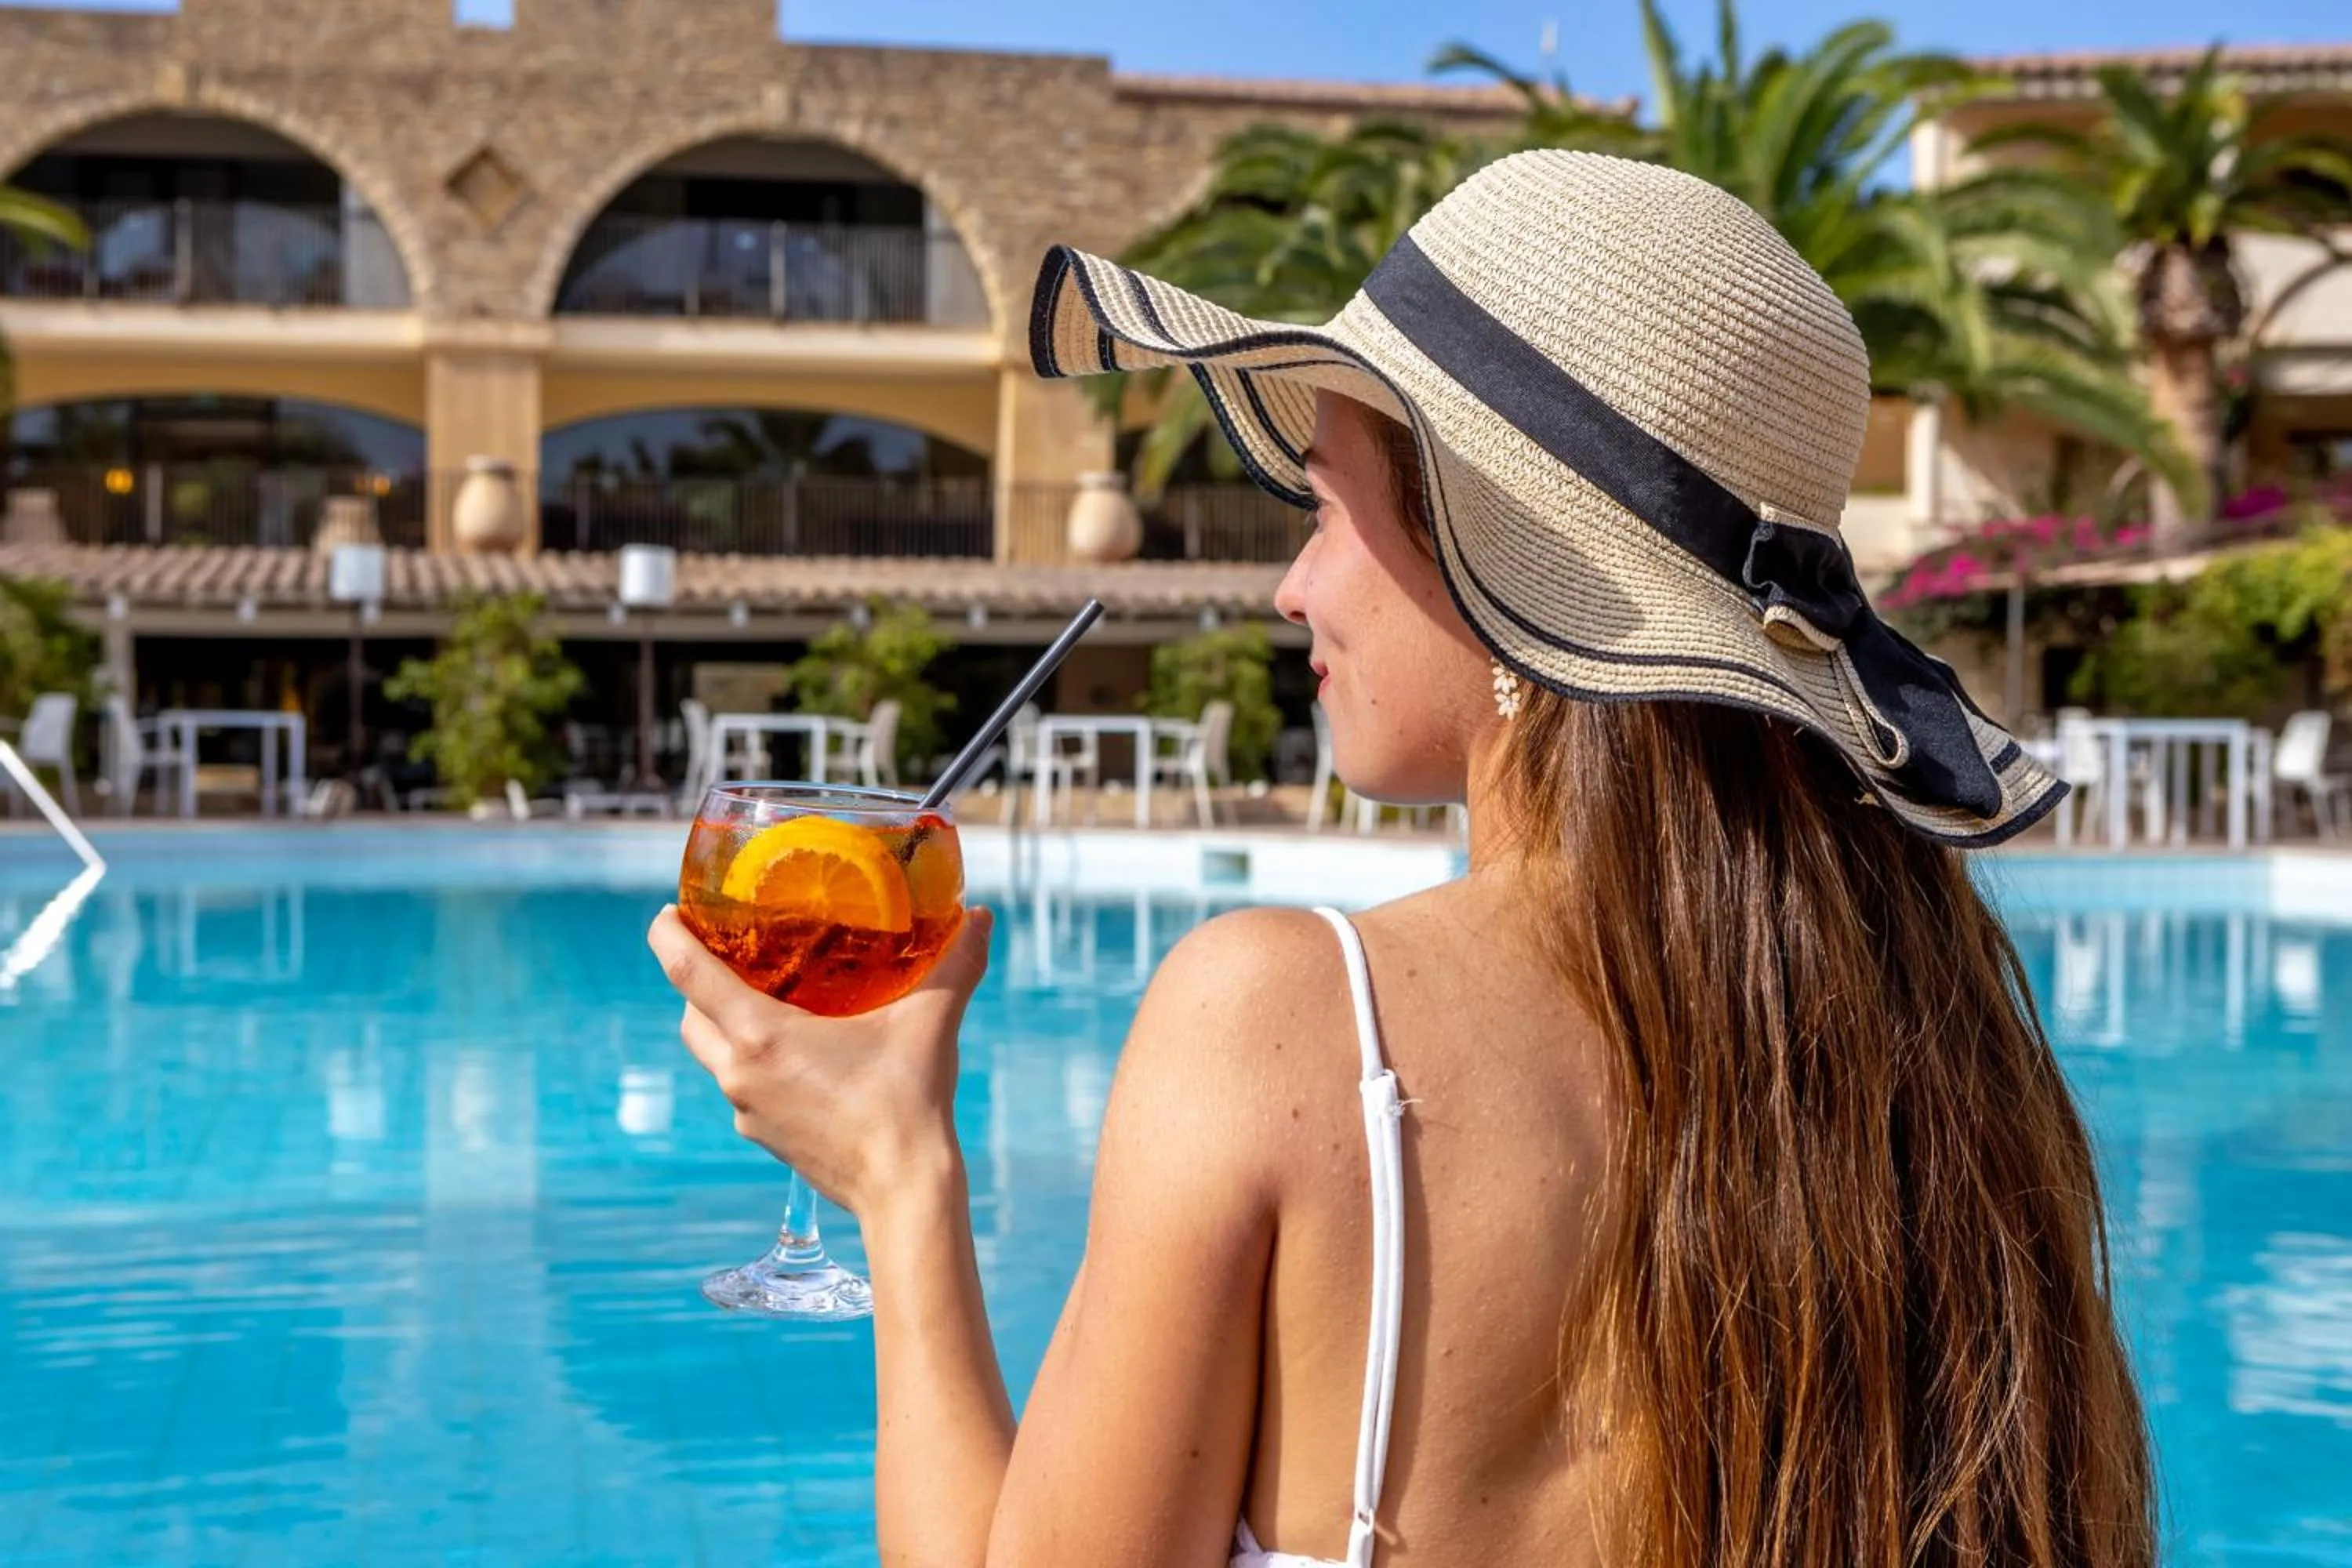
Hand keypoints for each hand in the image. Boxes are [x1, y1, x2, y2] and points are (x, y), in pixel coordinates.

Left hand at [647, 905, 994, 1217]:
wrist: (904, 1190)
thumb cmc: (908, 1103)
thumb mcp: (930, 1022)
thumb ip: (956, 963)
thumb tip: (982, 918)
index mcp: (761, 1035)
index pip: (686, 973)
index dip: (667, 935)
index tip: (666, 911)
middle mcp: (739, 1071)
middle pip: (689, 1014)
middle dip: (695, 978)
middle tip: (724, 948)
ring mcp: (746, 1108)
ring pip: (711, 1052)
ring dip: (723, 1021)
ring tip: (764, 995)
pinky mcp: (762, 1135)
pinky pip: (741, 1085)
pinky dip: (751, 1059)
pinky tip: (796, 1051)